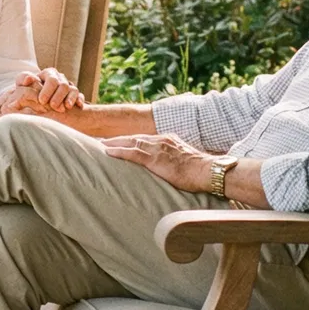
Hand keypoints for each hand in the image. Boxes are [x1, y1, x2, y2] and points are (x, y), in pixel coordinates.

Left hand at [0, 68, 84, 114]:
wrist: (36, 101)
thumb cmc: (27, 92)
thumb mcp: (22, 85)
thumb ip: (22, 80)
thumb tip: (29, 78)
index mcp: (48, 74)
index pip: (51, 79)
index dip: (47, 90)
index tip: (41, 101)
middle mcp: (59, 78)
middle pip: (63, 84)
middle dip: (58, 95)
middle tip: (52, 106)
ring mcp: (68, 86)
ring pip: (72, 89)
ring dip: (69, 98)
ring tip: (64, 108)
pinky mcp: (75, 94)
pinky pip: (80, 95)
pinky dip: (79, 100)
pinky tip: (77, 106)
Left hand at [101, 133, 215, 193]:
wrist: (208, 171)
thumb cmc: (200, 171)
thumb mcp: (184, 161)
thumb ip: (173, 162)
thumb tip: (168, 170)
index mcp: (168, 140)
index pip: (145, 138)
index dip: (130, 140)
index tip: (119, 141)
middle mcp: (161, 140)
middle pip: (134, 138)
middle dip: (118, 139)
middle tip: (102, 141)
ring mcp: (158, 148)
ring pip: (130, 142)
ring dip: (114, 143)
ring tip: (100, 145)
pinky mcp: (155, 158)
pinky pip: (132, 153)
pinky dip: (118, 151)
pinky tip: (107, 151)